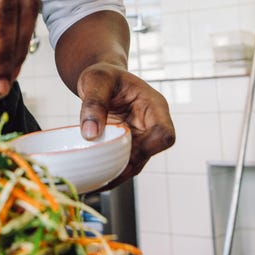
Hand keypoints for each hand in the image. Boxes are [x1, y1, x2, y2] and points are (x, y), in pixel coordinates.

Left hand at [76, 63, 174, 188]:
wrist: (101, 79)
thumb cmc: (104, 75)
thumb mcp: (96, 80)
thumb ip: (94, 103)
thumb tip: (90, 134)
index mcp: (154, 106)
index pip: (164, 134)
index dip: (148, 148)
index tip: (123, 149)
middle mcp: (151, 125)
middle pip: (149, 154)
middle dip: (126, 165)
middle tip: (100, 172)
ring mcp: (141, 137)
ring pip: (136, 164)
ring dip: (117, 173)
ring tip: (94, 180)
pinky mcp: (128, 146)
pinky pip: (123, 164)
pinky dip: (110, 172)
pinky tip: (93, 178)